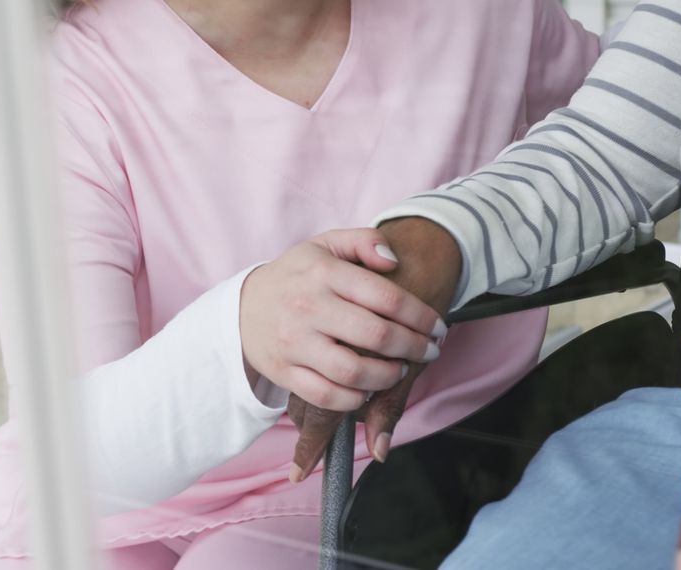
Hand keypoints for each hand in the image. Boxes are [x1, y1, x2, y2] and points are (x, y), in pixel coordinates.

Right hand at [289, 218, 462, 481]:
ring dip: (387, 376)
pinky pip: (326, 396)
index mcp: (323, 273)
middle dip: (414, 348)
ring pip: (353, 371)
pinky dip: (354, 399)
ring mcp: (294, 342)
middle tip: (430, 351)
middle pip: (376, 336)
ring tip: (399, 370)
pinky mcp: (283, 372)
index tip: (439, 328)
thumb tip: (394, 260)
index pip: (386, 297)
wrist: (242, 307)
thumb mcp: (325, 245)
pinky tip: (367, 390)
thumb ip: (364, 241)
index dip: (421, 316)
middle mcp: (307, 307)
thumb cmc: (297, 275)